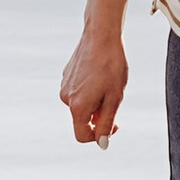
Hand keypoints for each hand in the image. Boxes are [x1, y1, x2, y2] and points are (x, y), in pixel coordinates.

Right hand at [59, 27, 129, 145]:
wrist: (101, 35)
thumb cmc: (111, 66)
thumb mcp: (115, 98)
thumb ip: (107, 123)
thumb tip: (102, 144)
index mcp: (77, 107)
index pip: (83, 136)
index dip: (99, 136)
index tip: (115, 124)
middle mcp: (66, 99)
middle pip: (82, 120)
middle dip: (99, 115)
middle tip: (115, 98)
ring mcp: (64, 86)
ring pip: (81, 104)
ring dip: (95, 101)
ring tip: (108, 83)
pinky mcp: (66, 76)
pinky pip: (78, 91)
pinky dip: (89, 90)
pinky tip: (99, 74)